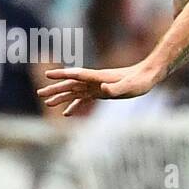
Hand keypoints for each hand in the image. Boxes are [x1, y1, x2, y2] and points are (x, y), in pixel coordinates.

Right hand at [38, 61, 160, 116]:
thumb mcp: (130, 86)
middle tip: (40, 94)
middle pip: (71, 84)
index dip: (62, 75)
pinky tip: (67, 114)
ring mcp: (97, 87)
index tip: (48, 75)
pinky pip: (84, 99)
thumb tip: (103, 89)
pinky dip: (75, 106)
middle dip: (55, 89)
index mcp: (98, 77)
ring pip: (75, 92)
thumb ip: (116, 88)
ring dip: (61, 97)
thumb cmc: (140, 81)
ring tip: (47, 104)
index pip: (76, 75)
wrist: (149, 76)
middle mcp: (95, 81)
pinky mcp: (102, 93)